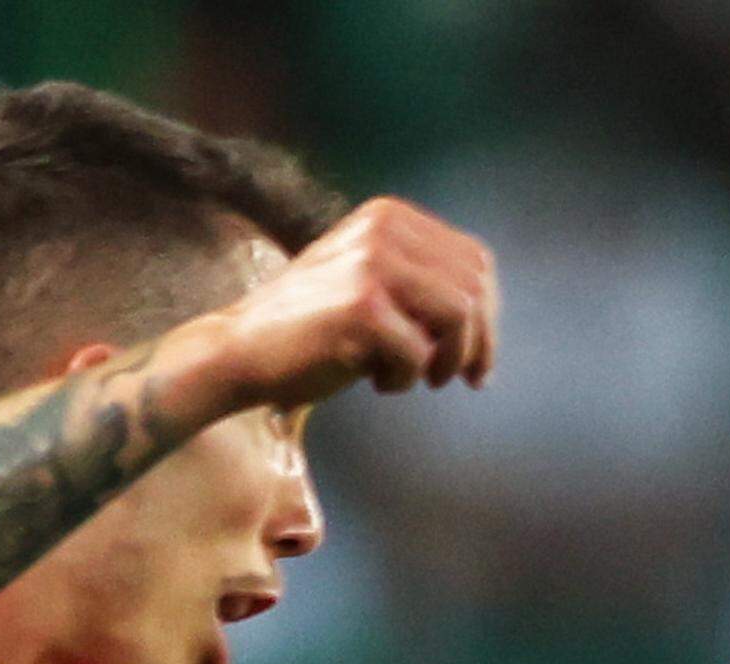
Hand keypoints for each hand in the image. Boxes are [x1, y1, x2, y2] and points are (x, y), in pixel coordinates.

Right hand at [190, 197, 498, 409]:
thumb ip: (421, 281)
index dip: (487, 316)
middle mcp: (383, 230)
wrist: (241, 348)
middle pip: (476, 289)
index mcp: (389, 217)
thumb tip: (488, 317)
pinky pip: (420, 354)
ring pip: (460, 318)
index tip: (476, 359)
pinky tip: (374, 380)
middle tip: (455, 378)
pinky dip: (404, 380)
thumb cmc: (314, 327)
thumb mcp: (369, 281)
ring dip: (446, 361)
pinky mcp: (361, 309)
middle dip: (477, 344)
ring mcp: (370, 266)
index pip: (475, 261)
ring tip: (414, 377)